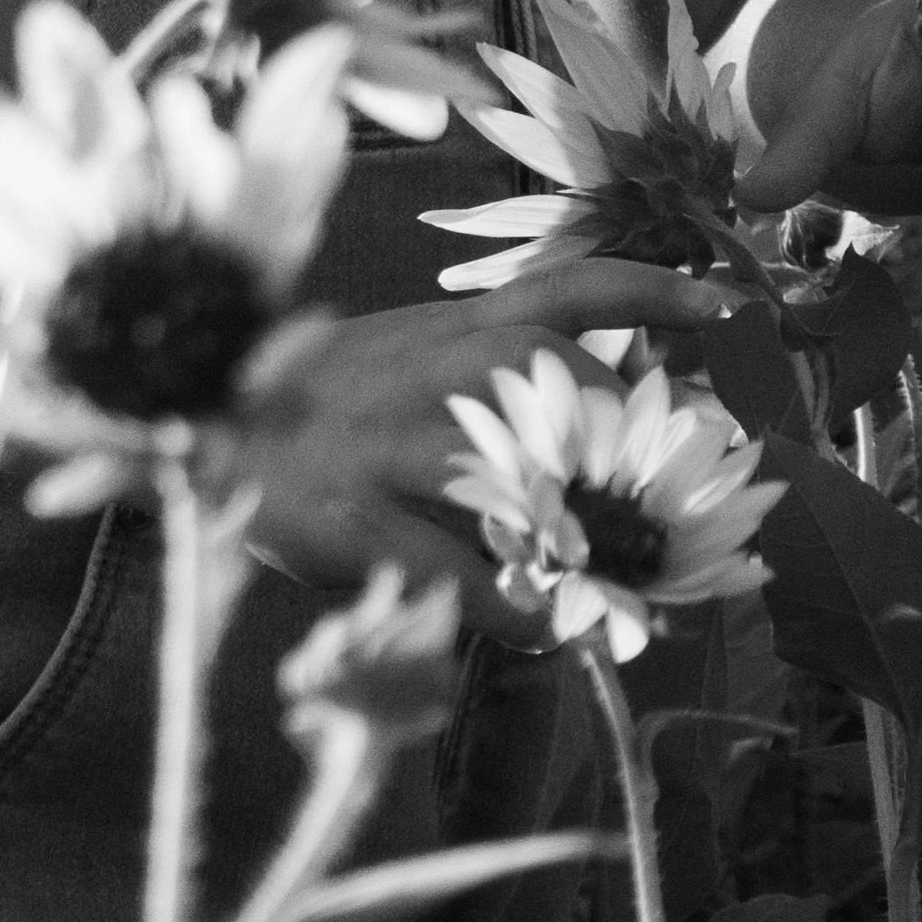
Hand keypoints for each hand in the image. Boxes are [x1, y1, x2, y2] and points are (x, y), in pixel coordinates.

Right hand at [230, 259, 719, 645]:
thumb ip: (492, 378)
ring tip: (632, 595)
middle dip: (638, 457)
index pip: (569, 288)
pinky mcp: (349, 514)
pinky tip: (543, 633)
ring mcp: (387, 438)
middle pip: (564, 388)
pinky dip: (514, 610)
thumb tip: (604, 418)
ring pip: (517, 477)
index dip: (654, 293)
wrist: (191, 430)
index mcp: (452, 327)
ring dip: (588, 544)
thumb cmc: (322, 405)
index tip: (730, 310)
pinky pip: (456, 569)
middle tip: (685, 522)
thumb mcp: (406, 360)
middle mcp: (429, 366)